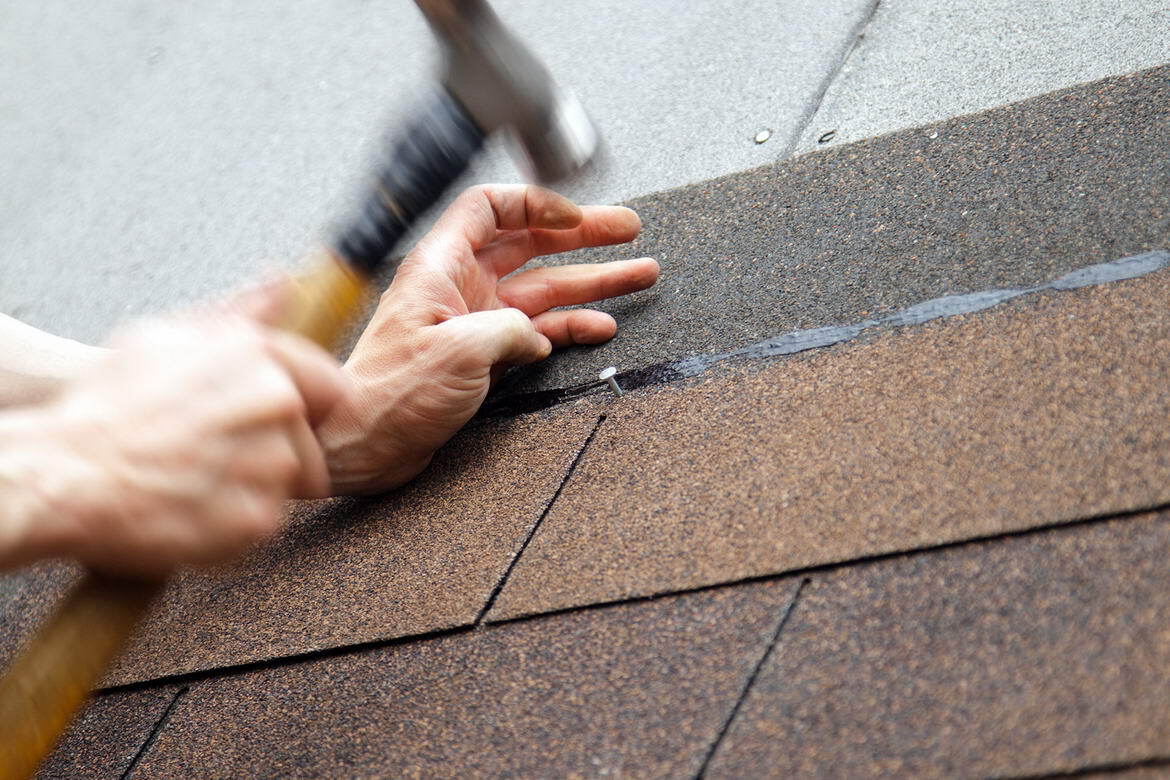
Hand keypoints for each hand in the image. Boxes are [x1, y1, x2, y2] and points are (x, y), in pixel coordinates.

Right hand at [0, 311, 347, 575]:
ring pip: (290, 485)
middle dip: (275, 455)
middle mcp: (275, 402)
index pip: (331, 388)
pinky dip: (236, 526)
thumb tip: (282, 282)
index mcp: (260, 355)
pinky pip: (266, 525)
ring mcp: (271, 462)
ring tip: (198, 484)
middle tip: (215, 461)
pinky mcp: (259, 518)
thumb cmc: (108, 407)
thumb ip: (238, 313)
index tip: (281, 427)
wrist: (65, 473)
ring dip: (254, 490)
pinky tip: (194, 511)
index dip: (309, 412)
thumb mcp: (166, 338)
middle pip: (310, 444)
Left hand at [318, 184, 657, 494]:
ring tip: (639, 274)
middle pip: (530, 243)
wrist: (364, 443)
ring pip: (544, 289)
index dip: (536, 203)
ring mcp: (473, 320)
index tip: (574, 217)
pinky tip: (601, 326)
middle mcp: (459, 286)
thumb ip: (510, 329)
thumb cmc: (389, 395)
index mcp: (441, 267)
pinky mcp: (482, 356)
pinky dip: (571, 328)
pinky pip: (538, 332)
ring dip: (593, 281)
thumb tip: (536, 335)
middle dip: (583, 236)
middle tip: (628, 230)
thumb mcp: (459, 351)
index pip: (490, 207)